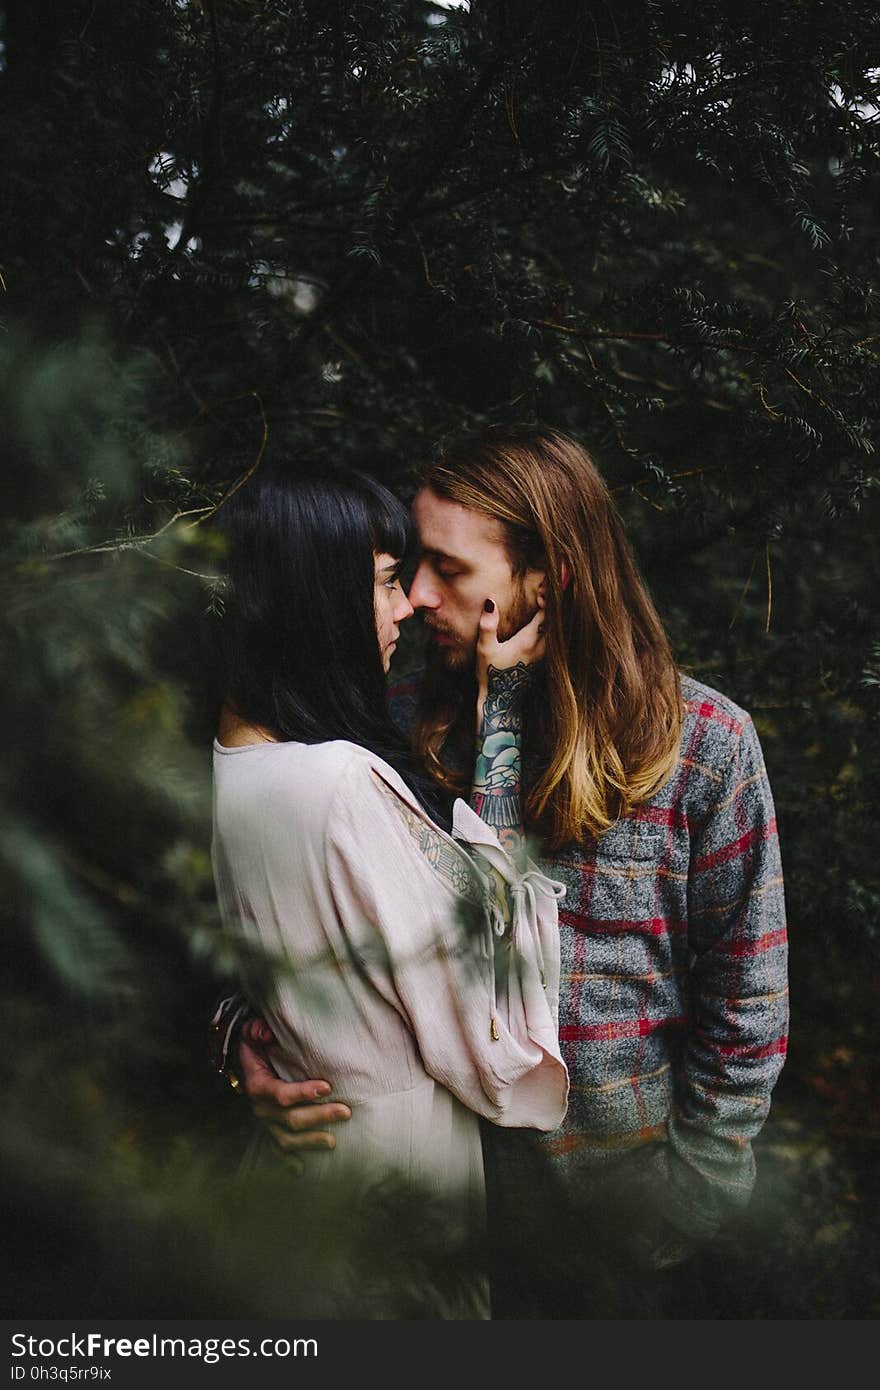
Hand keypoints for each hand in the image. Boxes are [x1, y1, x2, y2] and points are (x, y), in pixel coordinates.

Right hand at [238, 1018, 350, 1171]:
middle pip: (291, 1119)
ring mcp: (266, 1124)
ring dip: (311, 1141)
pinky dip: (288, 1162)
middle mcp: (261, 1109)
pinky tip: (302, 1170)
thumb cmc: (256, 1046)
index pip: (281, 1094)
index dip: (303, 1092)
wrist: (244, 1063)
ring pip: (287, 1139)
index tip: (327, 1086)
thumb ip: (258, 1030)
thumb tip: (267, 1033)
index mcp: (258, 1086)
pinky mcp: (271, 1131)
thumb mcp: (253, 1032)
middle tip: (346, 1111)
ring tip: (334, 1141)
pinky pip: (278, 1151)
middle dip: (319, 1116)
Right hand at [476, 594, 545, 726]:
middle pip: (557, 622)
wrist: (501, 702)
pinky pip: (555, 642)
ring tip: (544, 608)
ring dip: (554, 619)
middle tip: (542, 597)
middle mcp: (542, 648)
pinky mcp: (544, 663)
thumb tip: (490, 602)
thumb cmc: (491, 674)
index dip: (547, 600)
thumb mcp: (484, 649)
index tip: (539, 593)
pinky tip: (545, 625)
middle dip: (553, 607)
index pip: (547, 614)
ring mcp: (545, 657)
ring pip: (557, 632)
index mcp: (529, 641)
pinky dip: (553, 630)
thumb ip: (488, 625)